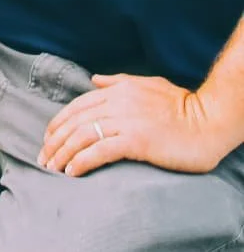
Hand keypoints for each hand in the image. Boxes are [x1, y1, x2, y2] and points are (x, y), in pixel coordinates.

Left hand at [38, 73, 232, 176]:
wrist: (210, 121)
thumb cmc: (183, 106)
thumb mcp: (149, 84)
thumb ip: (119, 82)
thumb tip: (95, 80)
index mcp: (119, 89)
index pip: (78, 106)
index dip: (59, 123)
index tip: (48, 138)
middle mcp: (118, 102)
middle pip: (76, 121)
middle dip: (55, 141)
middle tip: (42, 159)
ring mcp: (127, 121)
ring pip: (83, 136)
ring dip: (62, 153)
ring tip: (51, 168)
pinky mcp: (137, 140)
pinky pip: (101, 150)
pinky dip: (82, 161)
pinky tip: (72, 172)